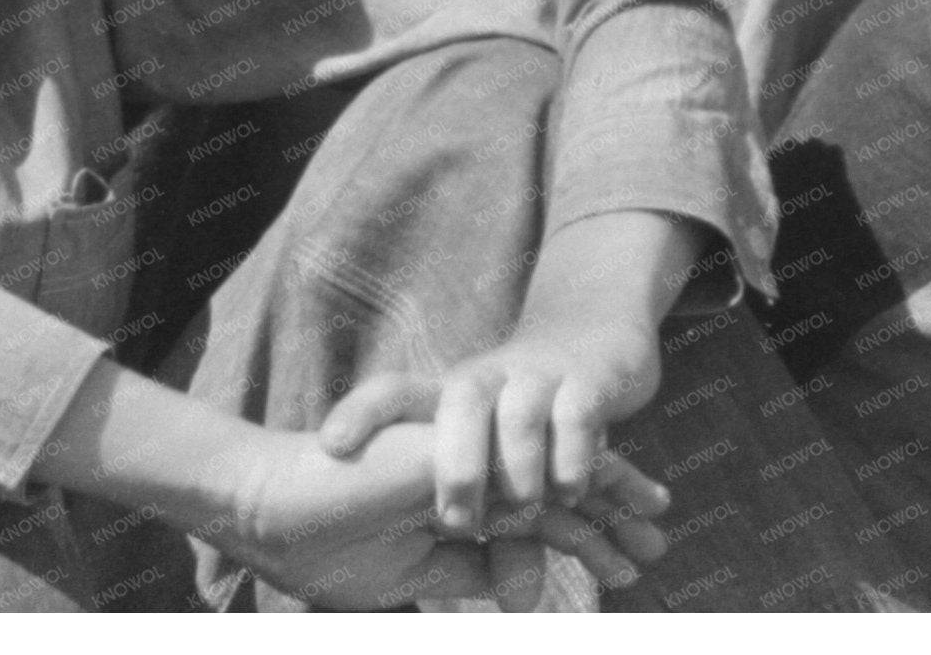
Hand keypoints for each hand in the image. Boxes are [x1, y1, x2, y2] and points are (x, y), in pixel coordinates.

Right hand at [227, 422, 667, 609]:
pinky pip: (532, 472)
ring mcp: (472, 457)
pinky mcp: (468, 454)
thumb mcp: (417, 575)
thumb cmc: (326, 546)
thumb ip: (472, 573)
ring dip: (611, 508)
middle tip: (657, 541)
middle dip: (613, 517)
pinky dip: (580, 488)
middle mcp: (475, 470)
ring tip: (653, 531)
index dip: (584, 536)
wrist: (274, 512)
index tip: (625, 562)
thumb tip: (526, 592)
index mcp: (462, 497)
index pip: (536, 517)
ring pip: (557, 478)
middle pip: (558, 491)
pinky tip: (615, 506)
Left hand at [319, 319, 664, 532]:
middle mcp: (489, 379)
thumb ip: (488, 510)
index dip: (362, 413)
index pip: (394, 391)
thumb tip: (508, 594)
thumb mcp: (496, 455)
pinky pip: (577, 417)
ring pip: (519, 415)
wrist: (599, 335)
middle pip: (461, 402)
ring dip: (518, 470)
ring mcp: (539, 377)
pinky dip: (572, 458)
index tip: (331, 444)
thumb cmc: (529, 414)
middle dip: (458, 465)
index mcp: (450, 394)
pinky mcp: (589, 383)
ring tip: (522, 509)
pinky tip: (569, 491)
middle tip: (457, 523)